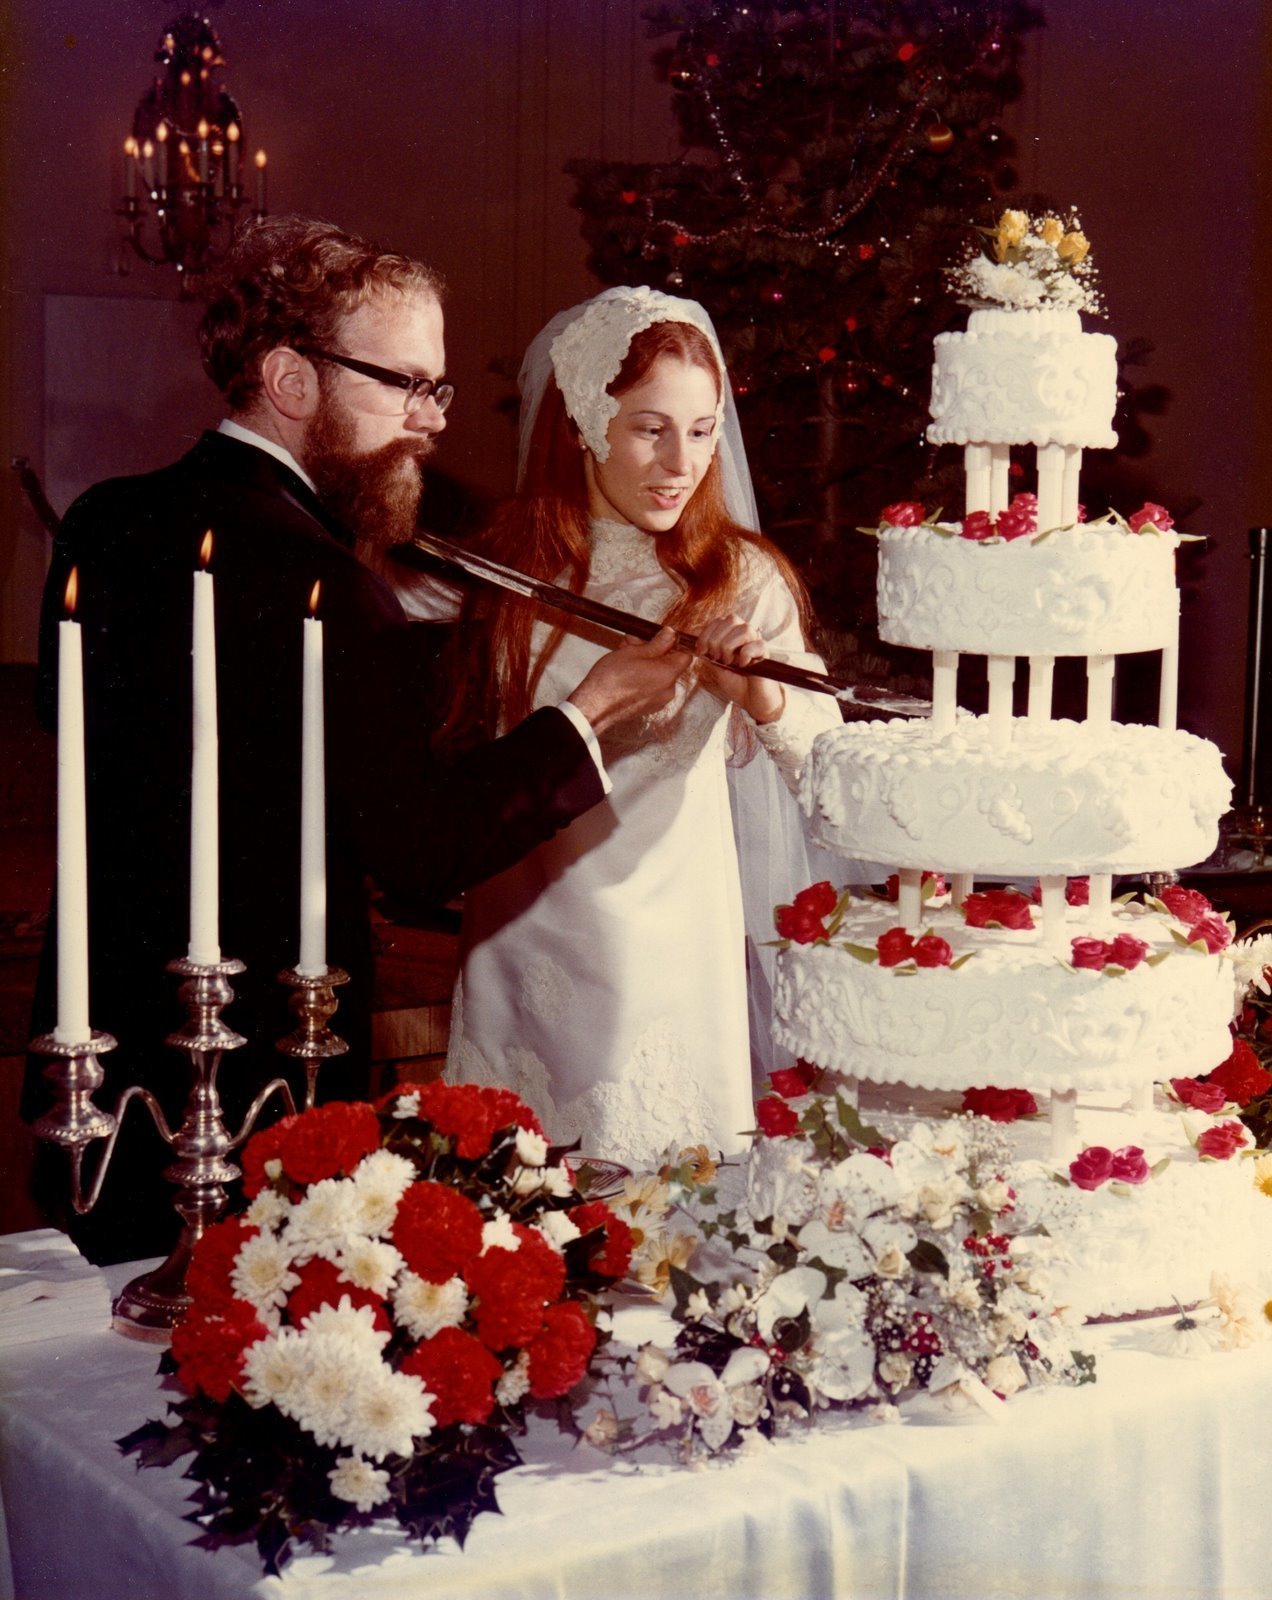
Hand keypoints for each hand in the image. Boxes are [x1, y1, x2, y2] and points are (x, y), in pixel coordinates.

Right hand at [565, 627, 689, 734]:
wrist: (595, 706)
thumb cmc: (612, 680)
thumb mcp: (634, 652)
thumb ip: (657, 643)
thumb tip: (670, 635)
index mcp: (669, 674)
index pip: (685, 655)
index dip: (674, 643)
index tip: (661, 636)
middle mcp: (668, 690)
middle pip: (668, 664)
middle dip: (652, 649)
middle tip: (633, 641)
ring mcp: (658, 701)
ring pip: (657, 674)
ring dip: (644, 660)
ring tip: (623, 651)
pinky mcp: (647, 707)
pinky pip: (650, 686)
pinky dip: (641, 675)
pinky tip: (624, 667)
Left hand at [693, 614, 784, 723]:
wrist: (750, 700)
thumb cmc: (736, 682)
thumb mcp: (715, 665)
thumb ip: (708, 650)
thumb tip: (695, 636)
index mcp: (733, 634)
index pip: (720, 620)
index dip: (707, 633)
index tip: (700, 650)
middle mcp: (746, 635)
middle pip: (732, 619)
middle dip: (716, 639)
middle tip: (715, 658)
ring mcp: (757, 642)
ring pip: (744, 629)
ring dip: (730, 646)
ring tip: (729, 662)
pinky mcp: (766, 654)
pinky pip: (756, 645)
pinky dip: (745, 655)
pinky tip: (743, 666)